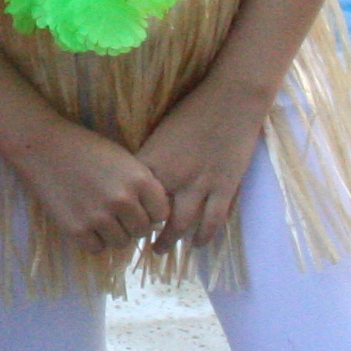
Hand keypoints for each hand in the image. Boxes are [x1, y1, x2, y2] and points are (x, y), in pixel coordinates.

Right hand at [0, 114, 168, 260]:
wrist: (42, 146)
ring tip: (99, 216)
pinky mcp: (76, 229)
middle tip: (116, 212)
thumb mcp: (123, 159)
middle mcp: (123, 200)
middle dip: (132, 224)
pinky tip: (84, 222)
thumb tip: (155, 217)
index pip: (161, 214)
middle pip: (142, 231)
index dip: (151, 212)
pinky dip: (92, 240)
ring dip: (113, 233)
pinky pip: (96, 248)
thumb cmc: (85, 148)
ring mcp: (99, 217)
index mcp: (139, 179)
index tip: (139, 207)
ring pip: (121, 243)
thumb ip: (142, 185)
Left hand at [136, 81, 271, 259]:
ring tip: (159, 250)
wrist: (231, 100)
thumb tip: (135, 177)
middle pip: (150, 215)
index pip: (130, 196)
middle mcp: (172, 176)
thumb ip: (150, 158)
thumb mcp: (161, 133)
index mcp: (153, 160)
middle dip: (141, 231)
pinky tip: (196, 244)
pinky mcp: (224, 188)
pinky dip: (203, 236)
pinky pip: (212, 221)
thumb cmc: (193, 110)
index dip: (123, 211)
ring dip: (168, 241)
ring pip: (179, 225)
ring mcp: (200, 185)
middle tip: (133, 240)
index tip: (118, 219)